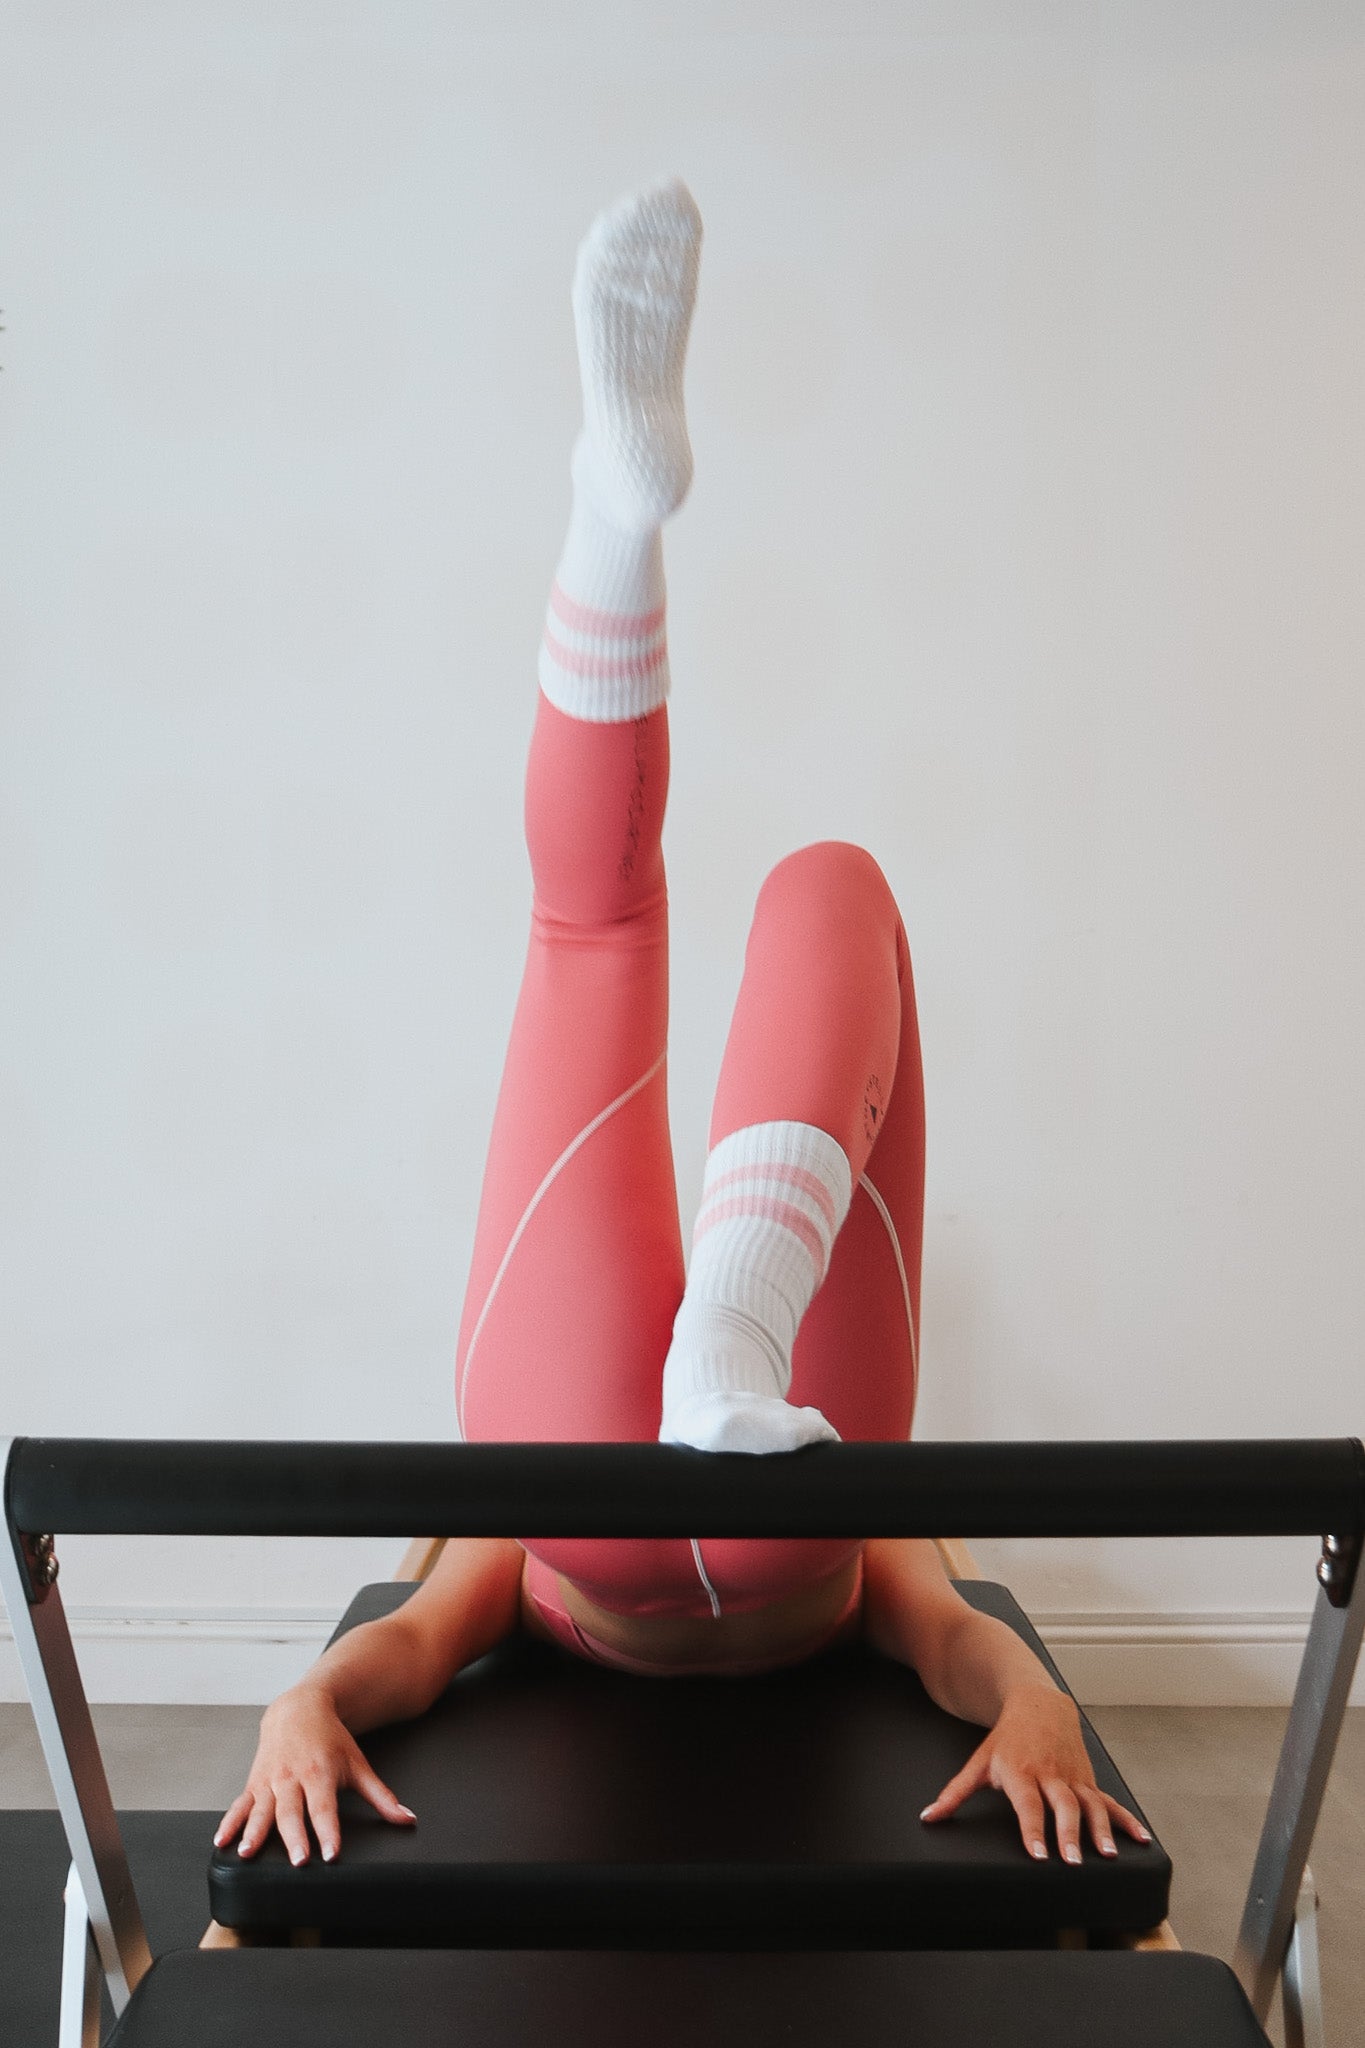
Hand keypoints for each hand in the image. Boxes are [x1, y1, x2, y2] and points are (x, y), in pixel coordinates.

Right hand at [214, 1684, 415, 1865]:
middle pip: (292, 1812)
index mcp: (320, 1773)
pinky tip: (222, 1840)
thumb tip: (407, 1819)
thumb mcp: (358, 1764)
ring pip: (262, 1810)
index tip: (331, 1854)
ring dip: (254, 1831)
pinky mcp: (255, 1783)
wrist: (298, 1709)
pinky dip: (231, 1822)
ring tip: (247, 1853)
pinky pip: (240, 1805)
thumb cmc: (330, 1740)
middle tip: (297, 1860)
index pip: (325, 1808)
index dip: (329, 1832)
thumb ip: (382, 1796)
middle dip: (294, 1837)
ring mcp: (271, 1781)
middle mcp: (292, 1777)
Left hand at [919, 1682, 1152, 1862]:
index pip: (1027, 1805)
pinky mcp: (1088, 1779)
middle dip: (1068, 1834)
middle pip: (1061, 1806)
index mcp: (1020, 1771)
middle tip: (1073, 1862)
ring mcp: (1073, 1777)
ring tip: (1107, 1856)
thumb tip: (928, 1817)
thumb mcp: (978, 1762)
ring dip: (1101, 1831)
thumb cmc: (1005, 1739)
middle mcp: (1050, 1775)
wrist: (1038, 1704)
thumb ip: (955, 1793)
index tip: (1039, 1855)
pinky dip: (1126, 1821)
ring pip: (1090, 1805)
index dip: (1032, 1830)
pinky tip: (1142, 1840)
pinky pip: (1110, 1802)